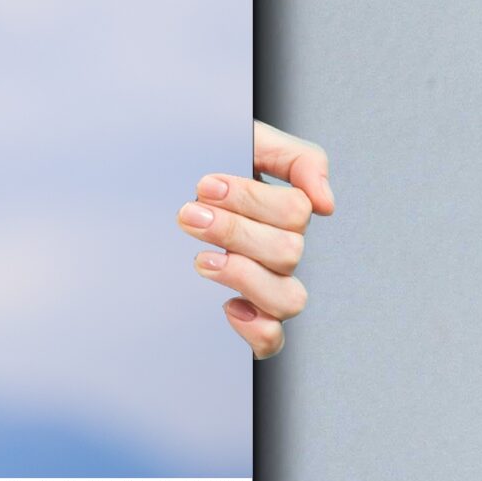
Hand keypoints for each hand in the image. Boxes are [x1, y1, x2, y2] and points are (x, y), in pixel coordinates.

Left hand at [179, 120, 332, 358]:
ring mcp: (265, 284)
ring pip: (289, 298)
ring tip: (201, 259)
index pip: (295, 212)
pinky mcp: (247, 315)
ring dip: (244, 276)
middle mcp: (280, 249)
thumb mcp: (247, 139)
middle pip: (288, 252)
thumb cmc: (202, 159)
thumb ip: (297, 159)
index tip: (205, 185)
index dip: (251, 199)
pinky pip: (273, 341)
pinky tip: (229, 306)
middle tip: (189, 214)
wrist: (155, 177)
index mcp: (283, 209)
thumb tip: (326, 204)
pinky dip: (258, 330)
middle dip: (234, 231)